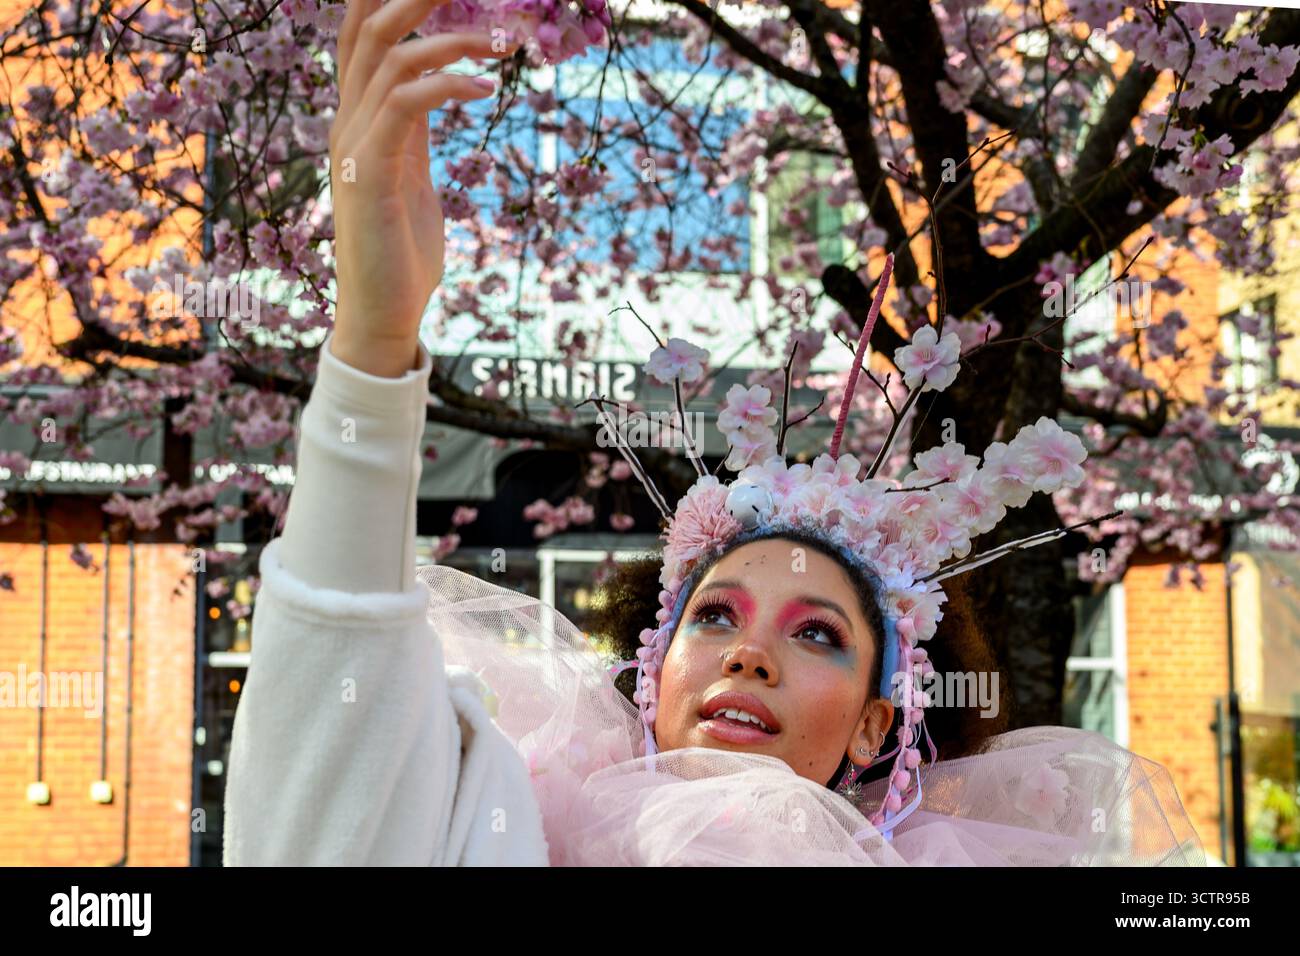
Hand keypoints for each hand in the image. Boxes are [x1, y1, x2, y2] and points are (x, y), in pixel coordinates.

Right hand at [329, 0, 517, 376]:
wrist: (383, 312)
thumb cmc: (401, 249)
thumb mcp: (413, 173)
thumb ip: (416, 128)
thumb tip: (441, 85)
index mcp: (358, 120)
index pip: (359, 36)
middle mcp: (348, 123)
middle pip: (367, 30)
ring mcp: (354, 146)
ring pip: (390, 60)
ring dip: (451, 39)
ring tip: (505, 39)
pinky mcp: (370, 173)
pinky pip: (405, 107)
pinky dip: (447, 86)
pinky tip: (487, 89)